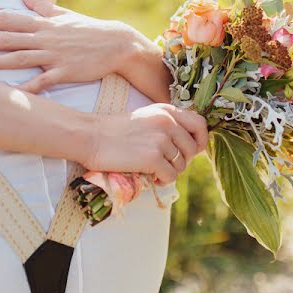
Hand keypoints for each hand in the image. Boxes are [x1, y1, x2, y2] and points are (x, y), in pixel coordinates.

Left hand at [0, 0, 147, 93]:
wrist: (117, 44)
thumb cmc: (88, 30)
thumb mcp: (63, 14)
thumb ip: (40, 5)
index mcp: (43, 23)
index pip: (7, 18)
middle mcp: (45, 37)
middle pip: (7, 37)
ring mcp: (55, 55)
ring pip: (19, 58)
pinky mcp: (65, 71)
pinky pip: (43, 82)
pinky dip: (27, 88)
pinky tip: (11, 95)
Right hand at [83, 104, 207, 184]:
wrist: (91, 137)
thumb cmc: (115, 130)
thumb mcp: (146, 118)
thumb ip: (167, 125)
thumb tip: (187, 146)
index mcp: (167, 110)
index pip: (200, 124)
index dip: (200, 140)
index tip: (191, 151)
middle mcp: (168, 122)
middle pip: (193, 149)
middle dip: (183, 161)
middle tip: (167, 164)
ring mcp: (161, 140)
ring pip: (182, 165)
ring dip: (170, 171)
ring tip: (155, 171)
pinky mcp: (153, 158)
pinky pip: (171, 176)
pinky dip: (163, 181)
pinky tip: (152, 178)